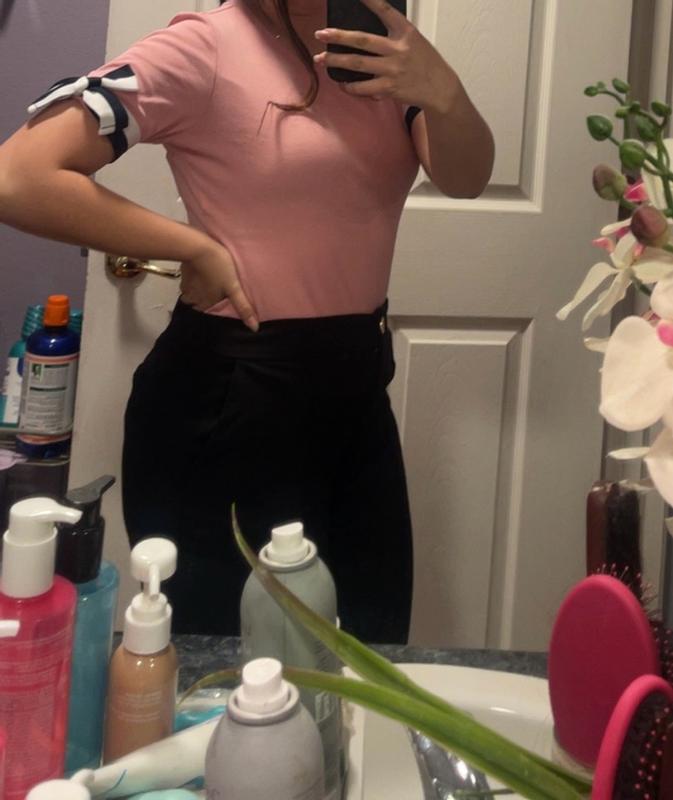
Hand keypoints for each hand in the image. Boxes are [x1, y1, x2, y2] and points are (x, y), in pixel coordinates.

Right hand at [180, 239, 258, 330]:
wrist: (198, 247)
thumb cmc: (219, 267)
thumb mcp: (234, 288)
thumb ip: (243, 307)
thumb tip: (254, 328)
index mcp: (206, 304)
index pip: (211, 313)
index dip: (217, 309)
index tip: (222, 303)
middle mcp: (193, 299)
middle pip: (200, 304)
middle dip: (206, 300)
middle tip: (216, 292)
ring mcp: (186, 287)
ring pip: (193, 294)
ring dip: (199, 291)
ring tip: (209, 283)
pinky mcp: (182, 274)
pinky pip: (188, 282)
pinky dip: (194, 280)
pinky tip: (202, 273)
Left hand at [313, 0, 457, 112]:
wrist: (439, 88)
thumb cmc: (424, 62)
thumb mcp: (414, 40)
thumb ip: (393, 35)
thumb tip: (366, 37)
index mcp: (405, 32)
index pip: (385, 11)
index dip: (370, 0)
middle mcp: (397, 49)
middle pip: (362, 41)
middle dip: (339, 37)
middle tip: (320, 34)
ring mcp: (392, 70)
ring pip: (357, 64)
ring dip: (336, 62)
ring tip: (320, 59)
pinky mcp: (389, 89)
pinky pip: (363, 87)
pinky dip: (350, 86)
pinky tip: (342, 83)